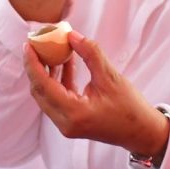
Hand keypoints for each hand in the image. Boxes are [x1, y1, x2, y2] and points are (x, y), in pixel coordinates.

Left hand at [24, 31, 169, 161]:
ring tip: (52, 49)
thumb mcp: (111, 77)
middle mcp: (65, 122)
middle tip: (37, 44)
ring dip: (48, 73)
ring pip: (47, 95)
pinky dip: (58, 81)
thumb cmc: (130, 108)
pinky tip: (66, 63)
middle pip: (39, 91)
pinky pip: (58, 99)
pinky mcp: (71, 122)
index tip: (28, 45)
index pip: (43, 86)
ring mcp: (66, 124)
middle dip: (36, 66)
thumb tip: (71, 35)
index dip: (32, 64)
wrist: (141, 133)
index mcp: (74, 113)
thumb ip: (90, 54)